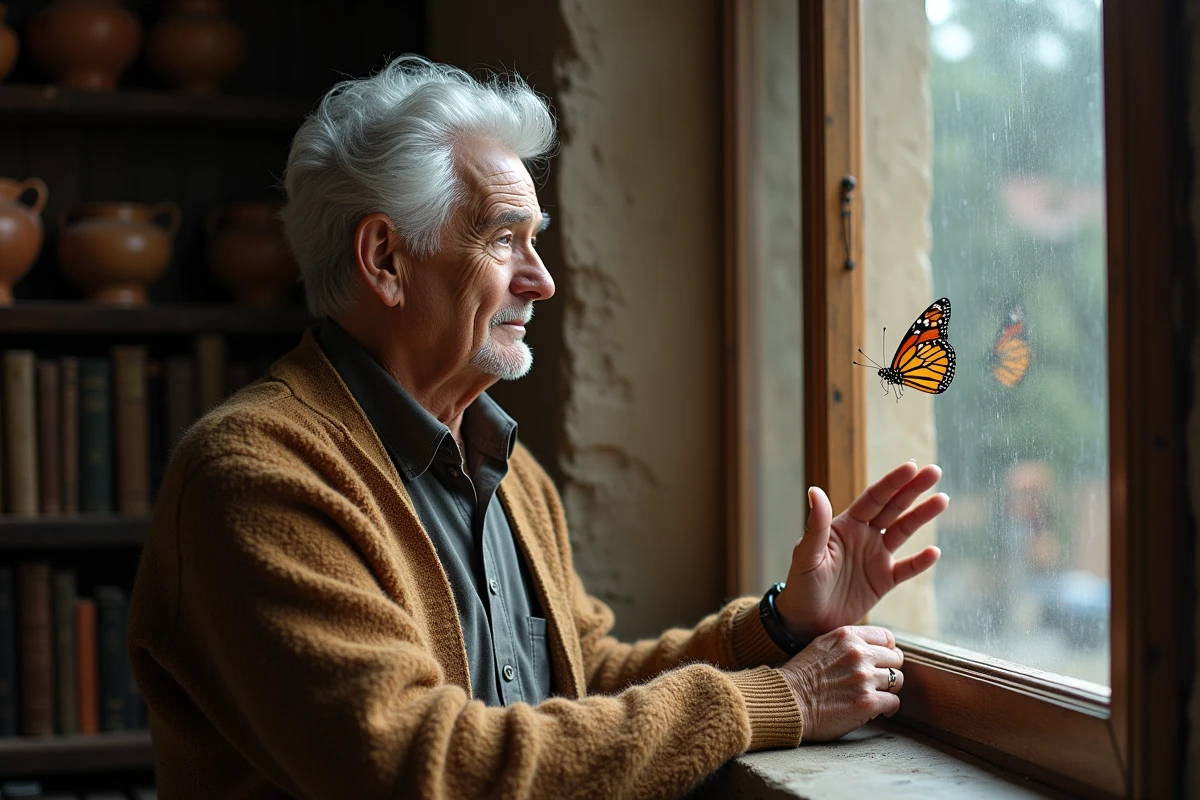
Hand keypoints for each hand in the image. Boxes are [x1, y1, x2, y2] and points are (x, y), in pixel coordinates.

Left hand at [774, 461, 947, 641]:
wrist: (806, 622)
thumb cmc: (800, 586)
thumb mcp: (806, 556)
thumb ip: (816, 526)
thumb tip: (815, 490)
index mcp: (845, 526)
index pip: (873, 498)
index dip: (892, 482)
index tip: (911, 466)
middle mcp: (863, 536)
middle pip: (893, 508)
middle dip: (913, 489)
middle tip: (935, 471)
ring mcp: (875, 558)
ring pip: (904, 532)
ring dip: (922, 516)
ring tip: (942, 499)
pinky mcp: (883, 582)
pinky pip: (907, 569)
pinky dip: (921, 561)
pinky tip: (934, 551)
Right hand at [776, 625, 904, 740]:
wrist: (787, 702)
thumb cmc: (801, 677)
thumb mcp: (822, 645)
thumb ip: (847, 643)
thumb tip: (872, 649)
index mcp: (847, 636)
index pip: (887, 638)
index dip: (886, 651)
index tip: (881, 661)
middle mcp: (858, 654)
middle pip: (895, 659)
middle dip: (889, 670)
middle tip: (879, 681)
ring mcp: (864, 678)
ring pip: (897, 680)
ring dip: (889, 689)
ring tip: (878, 695)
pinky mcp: (867, 702)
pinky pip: (894, 702)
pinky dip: (889, 708)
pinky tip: (880, 710)